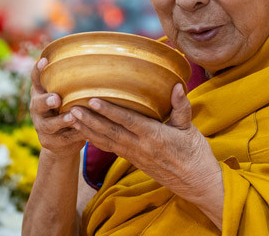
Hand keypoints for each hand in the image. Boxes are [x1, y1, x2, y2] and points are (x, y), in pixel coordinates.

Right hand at [29, 58, 85, 158]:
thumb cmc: (68, 108)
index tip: (44, 60)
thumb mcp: (66, 94)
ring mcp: (42, 126)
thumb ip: (71, 82)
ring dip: (61, 120)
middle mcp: (37, 109)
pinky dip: (73, 135)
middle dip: (46, 100)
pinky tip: (83, 132)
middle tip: (56, 98)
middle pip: (38, 103)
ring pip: (49, 124)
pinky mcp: (49, 141)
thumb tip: (95, 56)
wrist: (62, 141)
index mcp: (41, 92)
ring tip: (72, 116)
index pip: (36, 79)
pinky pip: (62, 138)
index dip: (38, 70)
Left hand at [68, 84, 223, 226]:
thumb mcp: (191, 128)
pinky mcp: (134, 161)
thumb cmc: (196, 154)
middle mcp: (141, 147)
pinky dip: (96, 140)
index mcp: (155, 136)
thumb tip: (176, 85)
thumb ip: (181, 107)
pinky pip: (111, 149)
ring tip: (71, 118)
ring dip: (88, 130)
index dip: (109, 111)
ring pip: (107, 142)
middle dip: (89, 120)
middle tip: (71, 108)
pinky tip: (85, 133)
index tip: (92, 100)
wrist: (197, 183)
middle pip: (110, 132)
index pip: (127, 121)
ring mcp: (136, 156)